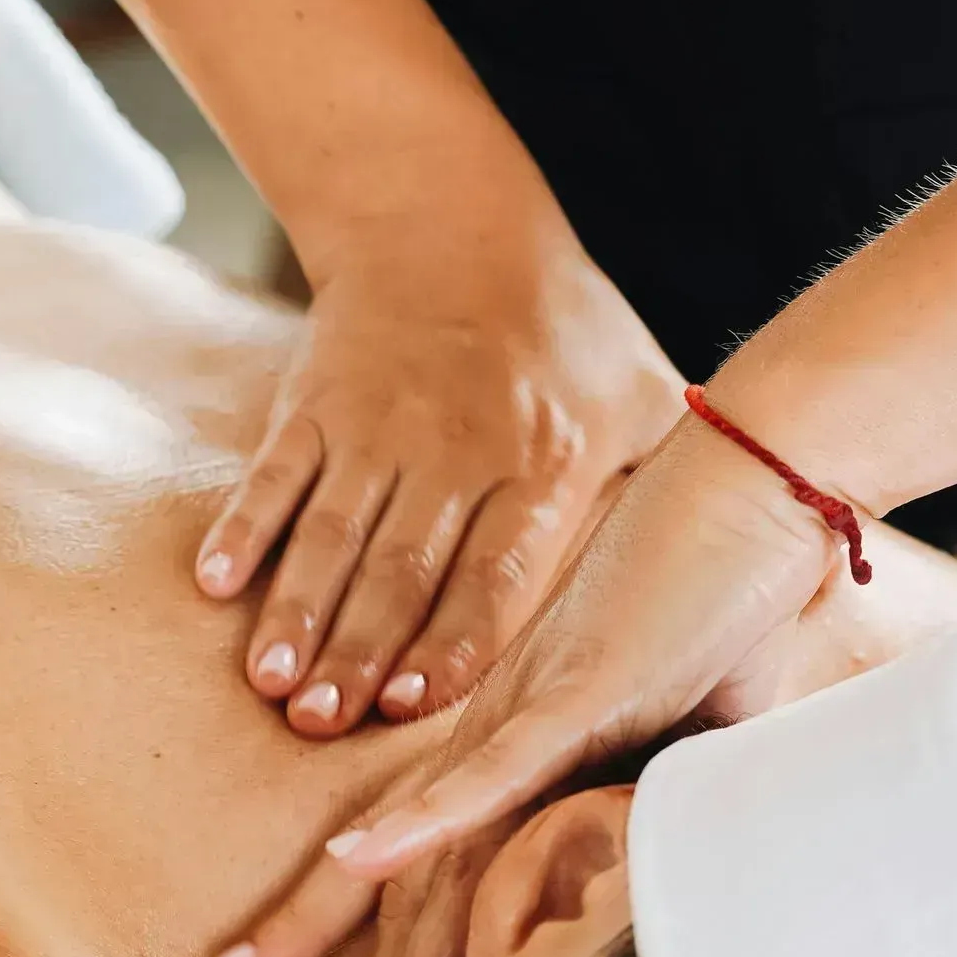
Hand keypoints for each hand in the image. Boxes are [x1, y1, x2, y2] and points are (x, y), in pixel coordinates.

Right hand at [195, 206, 680, 735]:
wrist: (450, 225)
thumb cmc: (563, 330)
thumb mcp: (640, 394)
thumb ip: (662, 489)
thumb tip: (740, 567)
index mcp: (538, 460)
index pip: (496, 570)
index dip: (455, 639)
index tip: (420, 708)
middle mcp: (451, 447)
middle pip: (401, 567)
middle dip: (359, 651)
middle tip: (323, 730)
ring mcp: (374, 426)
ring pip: (330, 533)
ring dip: (297, 613)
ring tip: (271, 687)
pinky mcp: (312, 404)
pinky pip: (271, 475)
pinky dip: (242, 530)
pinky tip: (217, 589)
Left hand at [209, 403, 838, 956]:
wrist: (759, 495)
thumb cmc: (734, 608)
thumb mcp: (705, 745)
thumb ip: (677, 812)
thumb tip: (683, 882)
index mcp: (527, 760)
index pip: (452, 886)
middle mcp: (505, 742)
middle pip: (415, 884)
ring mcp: (532, 714)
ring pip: (431, 845)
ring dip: (364, 935)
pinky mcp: (577, 688)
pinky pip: (490, 766)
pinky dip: (423, 815)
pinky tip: (359, 858)